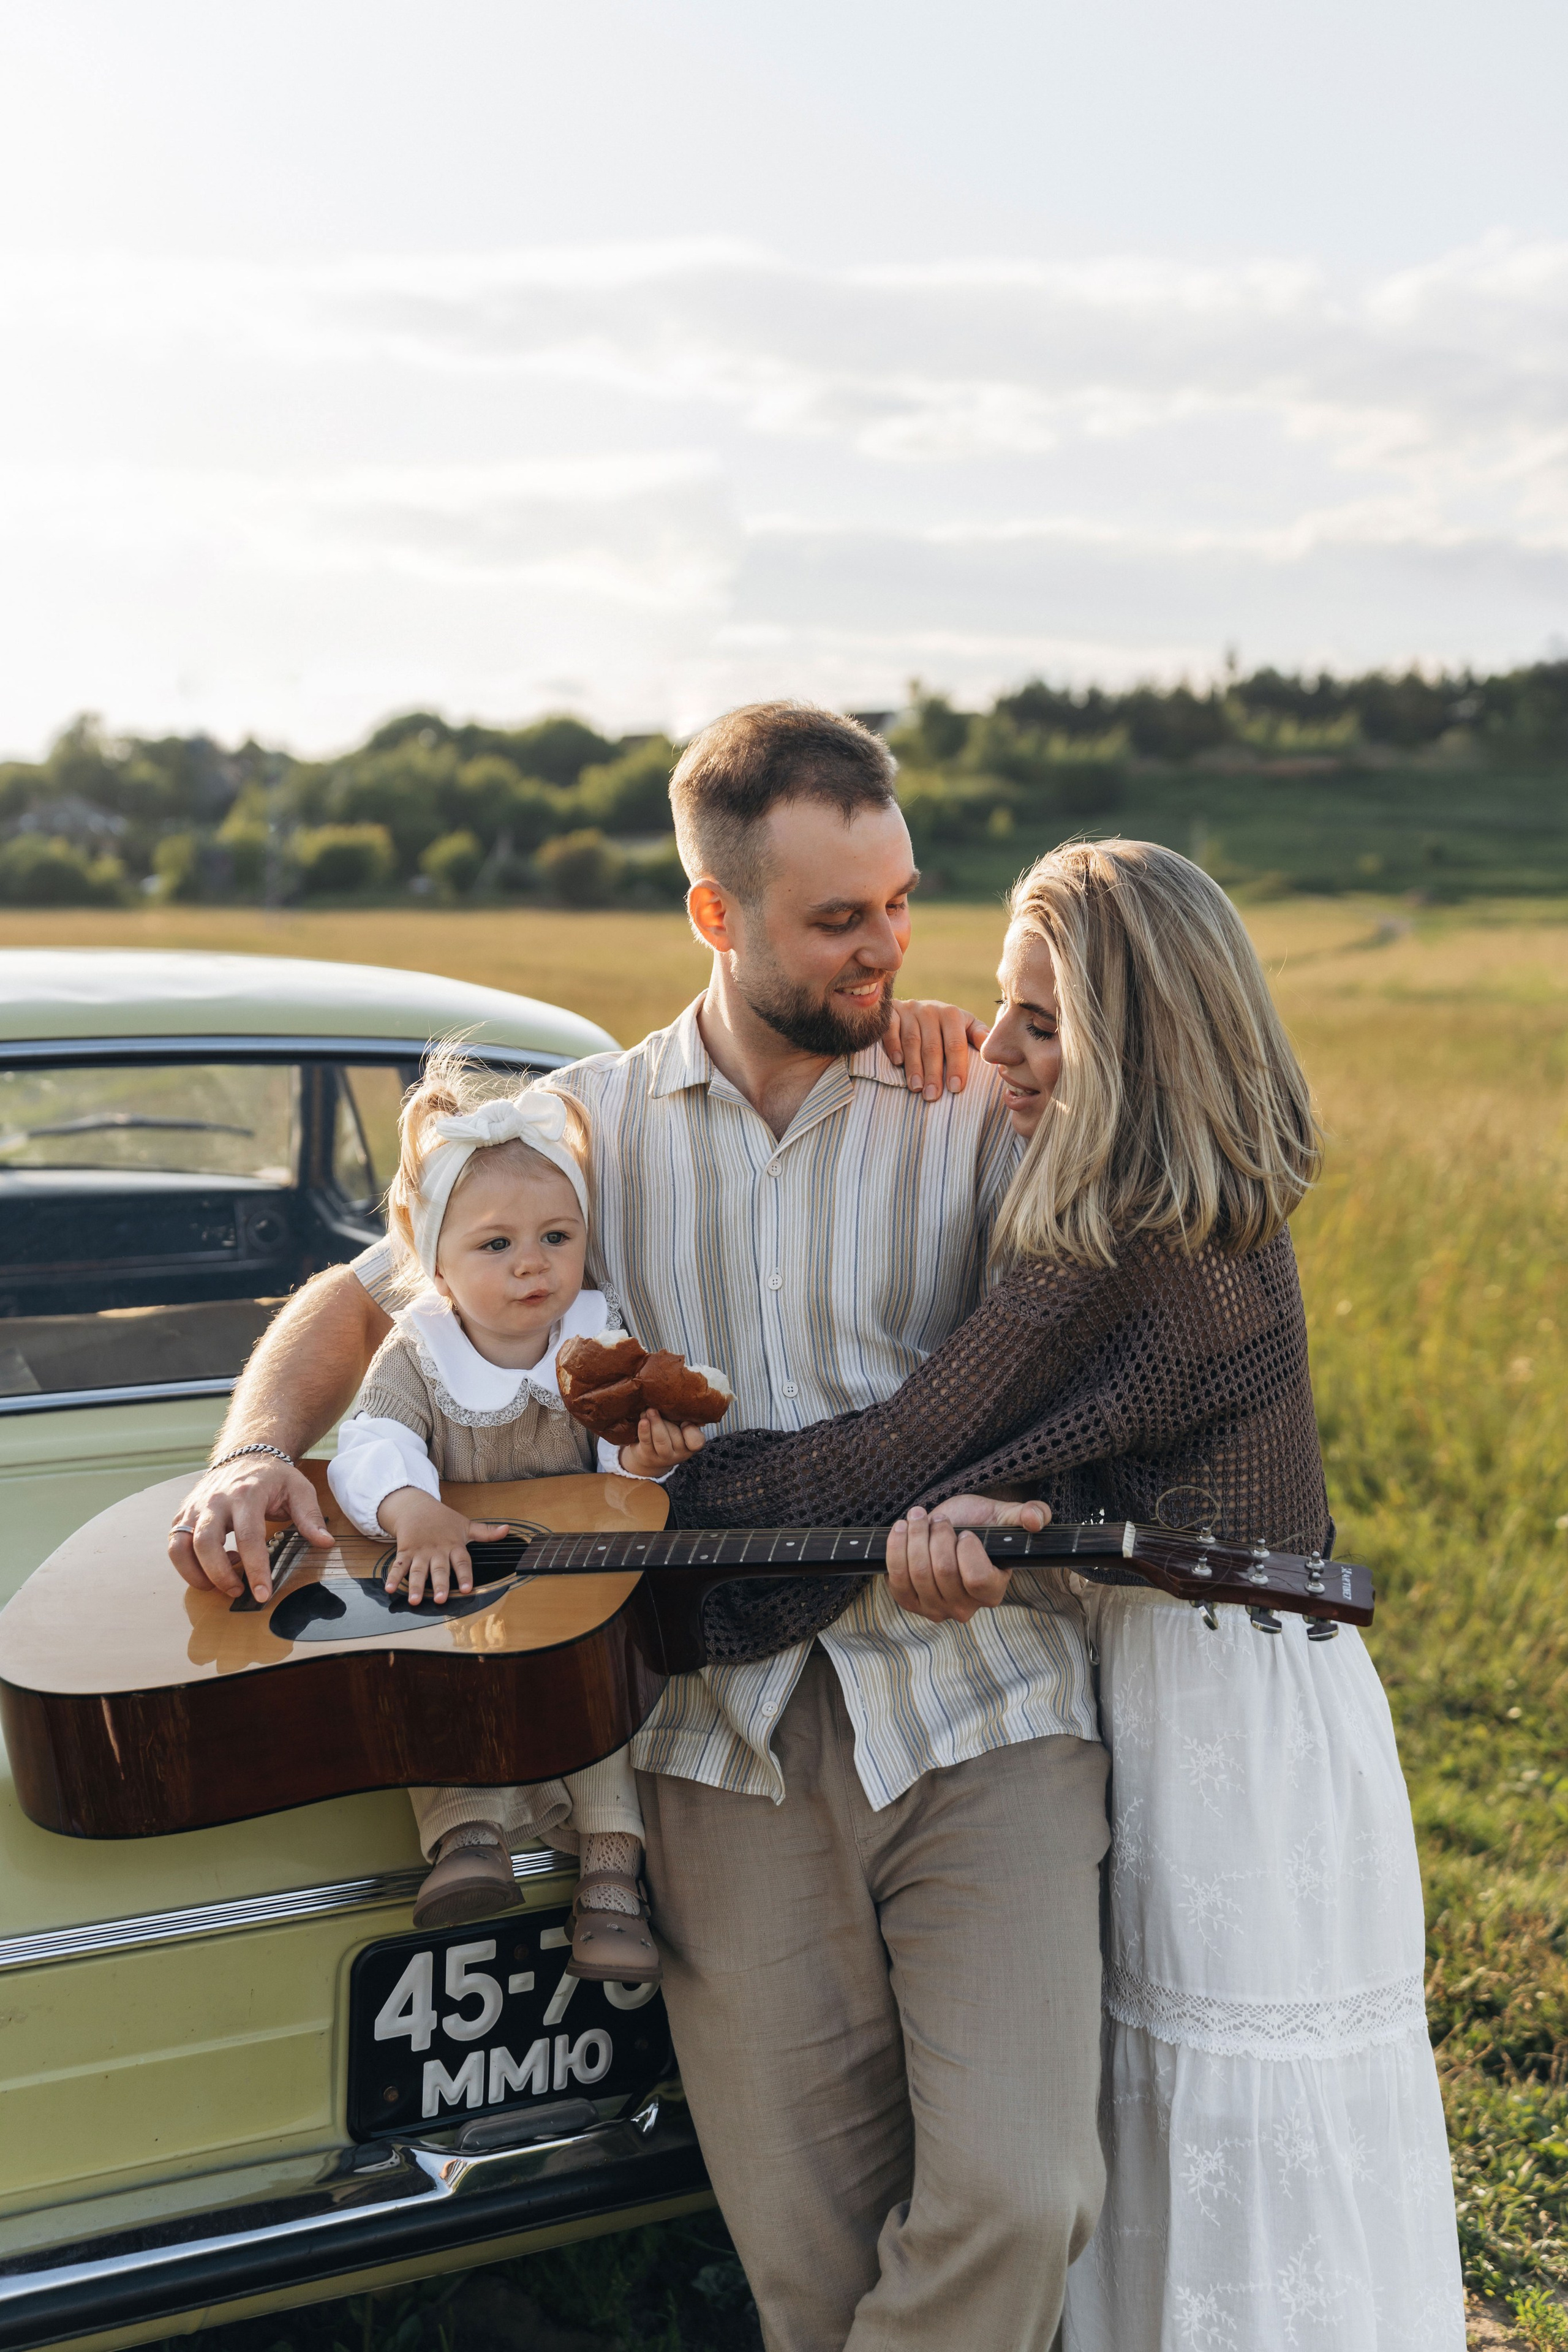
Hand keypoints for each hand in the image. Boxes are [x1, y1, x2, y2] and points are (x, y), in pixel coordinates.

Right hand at [169, 1451, 332, 1604]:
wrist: (245, 1454)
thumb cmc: (273, 1476)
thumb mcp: (298, 1489)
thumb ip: (310, 1517)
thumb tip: (325, 1543)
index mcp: (247, 1494)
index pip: (249, 1537)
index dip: (255, 1569)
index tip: (262, 1595)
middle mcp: (215, 1500)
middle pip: (206, 1544)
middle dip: (220, 1576)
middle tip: (239, 1593)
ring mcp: (195, 1507)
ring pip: (181, 1546)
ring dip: (197, 1574)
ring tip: (222, 1584)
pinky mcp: (183, 1515)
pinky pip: (175, 1545)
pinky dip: (187, 1566)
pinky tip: (212, 1567)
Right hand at [379, 1490, 506, 1605]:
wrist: (417, 1506)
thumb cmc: (444, 1520)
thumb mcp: (466, 1525)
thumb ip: (486, 1532)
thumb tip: (508, 1530)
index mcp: (454, 1546)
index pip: (462, 1562)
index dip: (465, 1575)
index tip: (468, 1589)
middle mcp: (437, 1551)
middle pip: (439, 1569)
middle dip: (440, 1584)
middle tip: (441, 1599)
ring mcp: (420, 1552)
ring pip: (418, 1571)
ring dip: (416, 1586)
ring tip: (415, 1600)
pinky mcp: (405, 1552)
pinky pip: (398, 1565)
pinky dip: (393, 1577)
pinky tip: (390, 1589)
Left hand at [619, 1410, 706, 1477]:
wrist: (651, 1455)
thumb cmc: (669, 1434)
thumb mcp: (679, 1428)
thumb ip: (683, 1417)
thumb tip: (680, 1400)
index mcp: (691, 1446)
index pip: (696, 1441)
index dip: (690, 1430)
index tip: (684, 1421)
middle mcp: (679, 1454)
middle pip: (675, 1436)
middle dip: (666, 1420)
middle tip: (657, 1407)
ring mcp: (663, 1457)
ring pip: (661, 1440)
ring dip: (655, 1423)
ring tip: (650, 1410)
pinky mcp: (647, 1455)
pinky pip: (646, 1442)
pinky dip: (644, 1430)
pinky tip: (643, 1420)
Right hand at [880, 1000, 989, 1099]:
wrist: (915, 1009)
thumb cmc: (946, 1027)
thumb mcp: (965, 1027)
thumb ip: (979, 1037)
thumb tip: (998, 1055)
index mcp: (952, 1014)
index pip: (956, 1043)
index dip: (957, 1066)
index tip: (956, 1088)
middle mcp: (931, 1010)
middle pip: (933, 1046)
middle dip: (933, 1073)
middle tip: (933, 1096)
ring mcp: (910, 1011)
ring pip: (912, 1041)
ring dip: (914, 1066)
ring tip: (916, 1088)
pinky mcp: (891, 1013)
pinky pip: (890, 1030)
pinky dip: (894, 1046)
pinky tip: (897, 1063)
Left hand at [886, 1495, 1050, 1624]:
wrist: (949, 1528)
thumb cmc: (980, 1523)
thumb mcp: (1005, 1514)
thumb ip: (1029, 1514)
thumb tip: (1035, 1521)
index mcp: (993, 1591)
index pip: (977, 1579)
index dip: (968, 1550)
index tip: (965, 1532)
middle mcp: (965, 1608)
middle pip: (943, 1572)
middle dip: (938, 1536)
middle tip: (940, 1519)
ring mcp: (935, 1609)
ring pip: (918, 1574)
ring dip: (915, 1538)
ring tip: (919, 1518)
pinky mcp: (910, 1602)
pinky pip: (896, 1581)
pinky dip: (896, 1550)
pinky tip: (902, 1530)